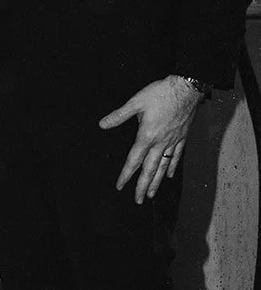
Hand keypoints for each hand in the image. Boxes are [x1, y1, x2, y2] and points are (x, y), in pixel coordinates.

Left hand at [99, 75, 203, 203]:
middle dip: (142, 186)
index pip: (134, 160)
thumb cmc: (160, 93)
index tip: (120, 186)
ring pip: (163, 166)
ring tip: (151, 194)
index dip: (126, 174)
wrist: (185, 88)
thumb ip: (119, 115)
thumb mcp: (136, 102)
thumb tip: (102, 124)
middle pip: (149, 169)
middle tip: (137, 200)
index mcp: (146, 136)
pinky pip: (177, 156)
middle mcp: (160, 142)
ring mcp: (173, 141)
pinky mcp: (182, 137)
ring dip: (156, 181)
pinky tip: (169, 175)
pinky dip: (172, 167)